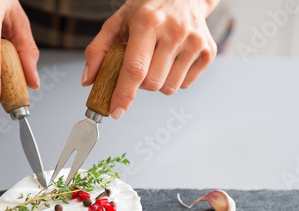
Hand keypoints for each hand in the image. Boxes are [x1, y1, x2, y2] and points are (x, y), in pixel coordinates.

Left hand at [82, 0, 218, 118]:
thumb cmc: (148, 9)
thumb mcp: (118, 21)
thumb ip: (98, 49)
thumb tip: (89, 80)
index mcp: (148, 22)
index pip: (135, 68)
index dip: (124, 94)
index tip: (116, 111)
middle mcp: (175, 31)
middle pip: (152, 84)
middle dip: (141, 84)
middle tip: (140, 66)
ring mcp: (195, 42)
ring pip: (169, 88)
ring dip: (158, 83)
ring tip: (157, 61)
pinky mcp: (209, 52)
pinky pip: (185, 85)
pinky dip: (174, 80)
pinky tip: (172, 60)